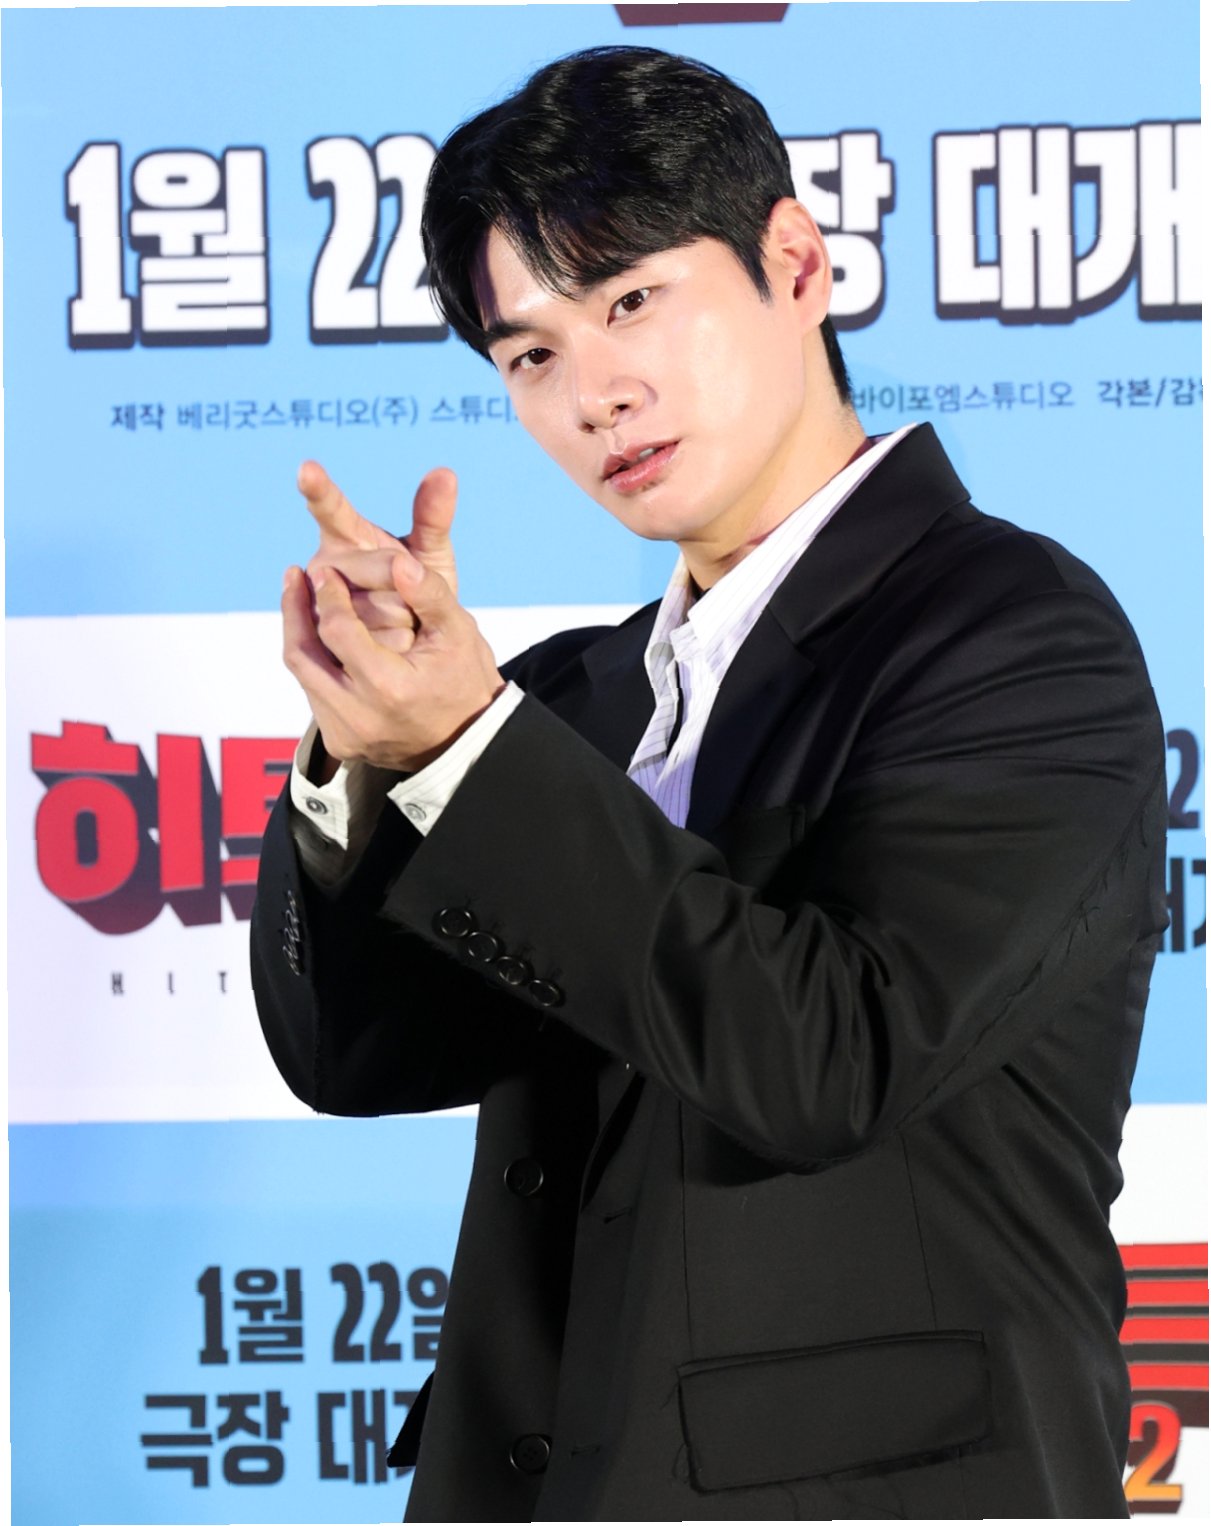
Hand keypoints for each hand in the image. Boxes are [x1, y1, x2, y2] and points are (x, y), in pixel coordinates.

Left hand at [282, 545, 504, 775]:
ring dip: (300, 635)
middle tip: (294, 576)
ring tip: (302, 600)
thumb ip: (429, 594)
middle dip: (294, 611)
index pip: (337, 631)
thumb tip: (399, 562)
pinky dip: (316, 663)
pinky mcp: (340, 744)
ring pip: (303, 676)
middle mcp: (359, 716)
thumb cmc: (465, 683)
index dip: (328, 595)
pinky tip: (324, 639)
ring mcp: (346, 734)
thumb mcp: (460, 633)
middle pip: (303, 656)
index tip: (325, 572)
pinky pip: (314, 695)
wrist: (468, 742)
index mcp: (389, 687)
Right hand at [298, 460, 461, 653]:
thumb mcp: (430, 551)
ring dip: (406, 619)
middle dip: (410, 586)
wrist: (418, 643)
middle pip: (380, 571)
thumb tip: (446, 472)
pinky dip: (399, 645)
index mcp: (344, 535)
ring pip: (377, 610)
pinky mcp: (327, 644)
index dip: (320, 489)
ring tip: (406, 621)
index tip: (307, 468)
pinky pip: (375, 642)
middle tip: (411, 594)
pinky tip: (401, 646)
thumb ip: (433, 516)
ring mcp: (321, 605)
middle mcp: (324, 567)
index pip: (332, 509)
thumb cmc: (417, 586)